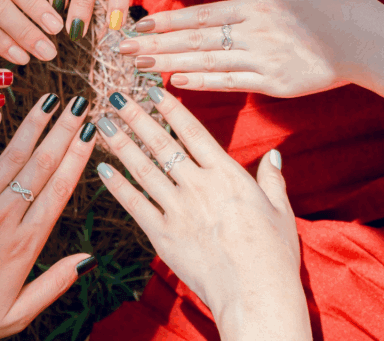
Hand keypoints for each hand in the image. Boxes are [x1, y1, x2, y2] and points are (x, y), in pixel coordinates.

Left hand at [0, 95, 97, 340]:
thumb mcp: (16, 315)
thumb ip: (54, 284)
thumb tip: (89, 259)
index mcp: (23, 246)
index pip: (59, 191)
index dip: (78, 158)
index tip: (92, 132)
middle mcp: (1, 219)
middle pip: (40, 166)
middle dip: (64, 131)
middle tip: (80, 103)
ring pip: (10, 156)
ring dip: (33, 125)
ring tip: (51, 100)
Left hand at [94, 90, 311, 340]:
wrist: (255, 293)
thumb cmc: (273, 255)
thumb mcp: (280, 210)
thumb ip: (272, 180)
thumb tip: (274, 155)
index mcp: (227, 175)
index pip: (192, 132)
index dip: (170, 108)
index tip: (152, 90)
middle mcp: (198, 186)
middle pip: (161, 143)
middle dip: (137, 117)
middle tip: (117, 96)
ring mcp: (178, 209)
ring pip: (143, 169)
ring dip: (121, 143)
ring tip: (103, 123)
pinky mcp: (163, 235)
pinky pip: (135, 204)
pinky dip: (117, 186)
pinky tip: (103, 170)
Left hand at [119, 0, 383, 96]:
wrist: (374, 42)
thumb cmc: (345, 8)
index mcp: (259, 5)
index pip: (200, 14)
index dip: (165, 22)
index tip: (136, 26)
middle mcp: (254, 31)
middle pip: (194, 39)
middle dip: (153, 45)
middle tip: (118, 51)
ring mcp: (263, 59)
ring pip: (206, 62)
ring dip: (168, 65)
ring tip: (136, 68)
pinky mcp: (275, 83)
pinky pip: (231, 82)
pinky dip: (202, 83)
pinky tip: (175, 83)